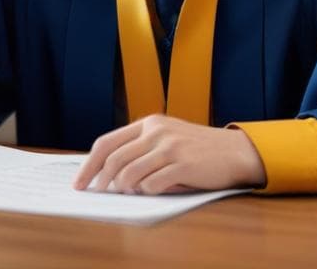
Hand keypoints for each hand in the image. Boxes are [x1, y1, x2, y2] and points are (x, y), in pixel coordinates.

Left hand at [72, 114, 266, 194]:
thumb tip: (108, 173)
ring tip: (130, 193)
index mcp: (149, 123)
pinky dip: (147, 192)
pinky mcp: (183, 165)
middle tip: (99, 193)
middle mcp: (157, 131)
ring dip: (125, 188)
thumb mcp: (168, 138)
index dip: (89, 164)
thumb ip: (142, 148)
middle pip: (113, 159)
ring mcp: (170, 147)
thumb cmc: (199, 149)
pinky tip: (153, 191)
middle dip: (101, 181)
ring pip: (129, 173)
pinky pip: (152, 184)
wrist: (236, 151)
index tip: (80, 182)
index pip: (107, 142)